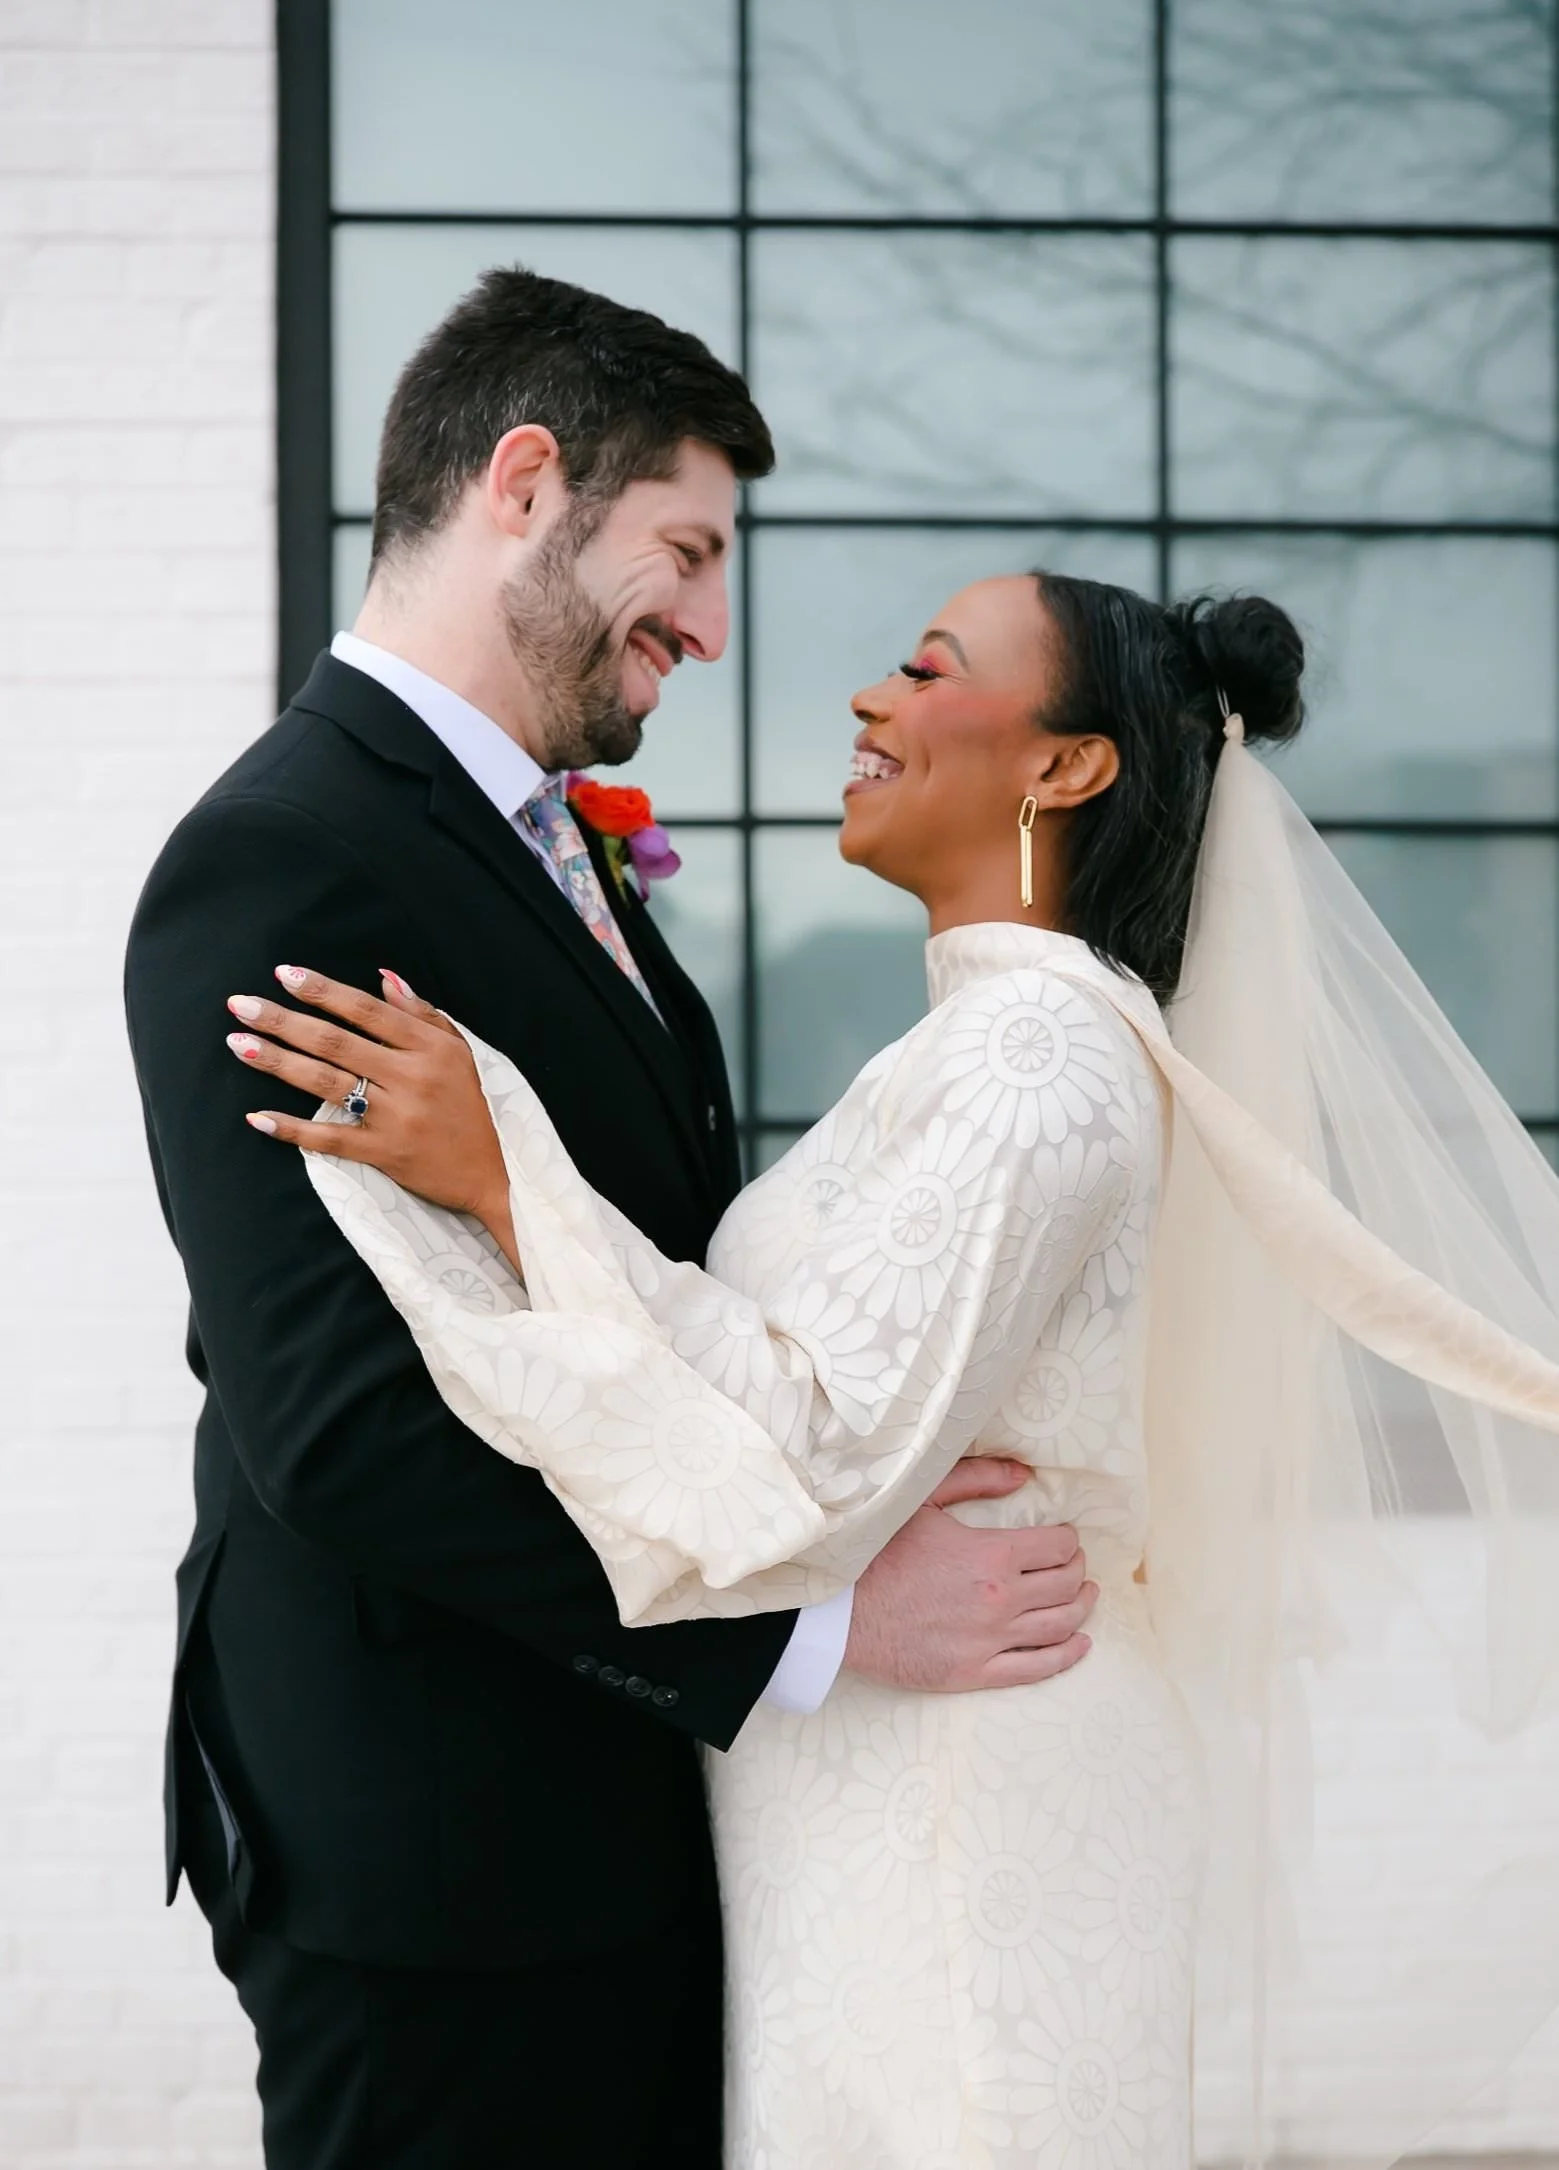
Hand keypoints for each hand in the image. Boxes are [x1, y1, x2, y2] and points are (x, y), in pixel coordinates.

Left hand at [224, 966, 514, 1246]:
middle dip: (283, 1021)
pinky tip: (258, 1116)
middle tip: (240, 1005)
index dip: (323, 991)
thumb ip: (422, 1014)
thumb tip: (383, 978)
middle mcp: (410, 1078)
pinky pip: (329, 1139)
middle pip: (335, 1042)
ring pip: (326, 1083)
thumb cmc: (475, 1108)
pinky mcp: (385, 1153)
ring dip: (278, 1062)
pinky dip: (292, 1129)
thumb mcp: (461, 1053)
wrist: (497, 1174)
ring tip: (240, 1045)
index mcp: (429, 1048)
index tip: (285, 974)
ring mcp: (396, 1117)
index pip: (366, 1010)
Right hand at [844, 1457, 1096, 1691]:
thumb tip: (1024, 1474)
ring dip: (1081, 1609)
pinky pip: (1037, 1669)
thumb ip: (977, 1478)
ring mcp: (990, 1640)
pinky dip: (1067, 1656)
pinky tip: (1080, 1645)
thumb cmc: (878, 1551)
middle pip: (1066, 1585)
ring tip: (1086, 1597)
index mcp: (993, 1554)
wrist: (839, 1611)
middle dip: (1078, 1571)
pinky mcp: (975, 1672)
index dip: (1068, 1540)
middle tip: (1076, 1565)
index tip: (1064, 1538)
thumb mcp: (924, 1500)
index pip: (1057, 1546)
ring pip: (1059, 1626)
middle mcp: (1001, 1599)